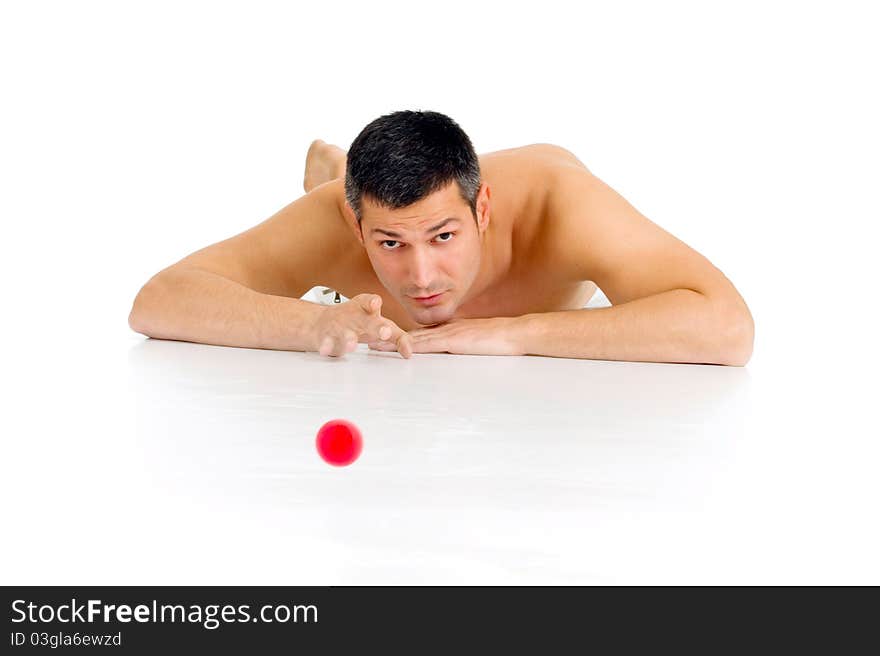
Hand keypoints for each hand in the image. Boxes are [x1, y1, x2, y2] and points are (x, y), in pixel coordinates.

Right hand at [310, 294, 412, 357]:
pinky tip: (326, 350)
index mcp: (367, 309)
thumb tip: (409, 353)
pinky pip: (326, 342)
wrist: (327, 323)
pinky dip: (326, 346)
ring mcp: (340, 326)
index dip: (373, 302)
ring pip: (344, 332)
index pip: (370, 302)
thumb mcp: (381, 326)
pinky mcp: (326, 338)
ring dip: (349, 339)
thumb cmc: (361, 323)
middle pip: (365, 321)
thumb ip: (399, 337)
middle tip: (384, 332)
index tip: (375, 303)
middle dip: (374, 326)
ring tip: (352, 346)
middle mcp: (354, 316)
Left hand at [373, 317, 522, 355]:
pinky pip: (427, 344)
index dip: (398, 334)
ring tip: (371, 344)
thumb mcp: (474, 342)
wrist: (513, 333)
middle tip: (365, 337)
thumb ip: (460, 345)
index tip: (381, 335)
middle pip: (409, 332)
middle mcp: (443, 328)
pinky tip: (398, 349)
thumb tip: (451, 351)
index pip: (418, 332)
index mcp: (447, 329)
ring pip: (413, 337)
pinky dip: (410, 346)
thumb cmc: (499, 340)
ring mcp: (446, 333)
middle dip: (386, 336)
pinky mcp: (452, 341)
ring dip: (391, 341)